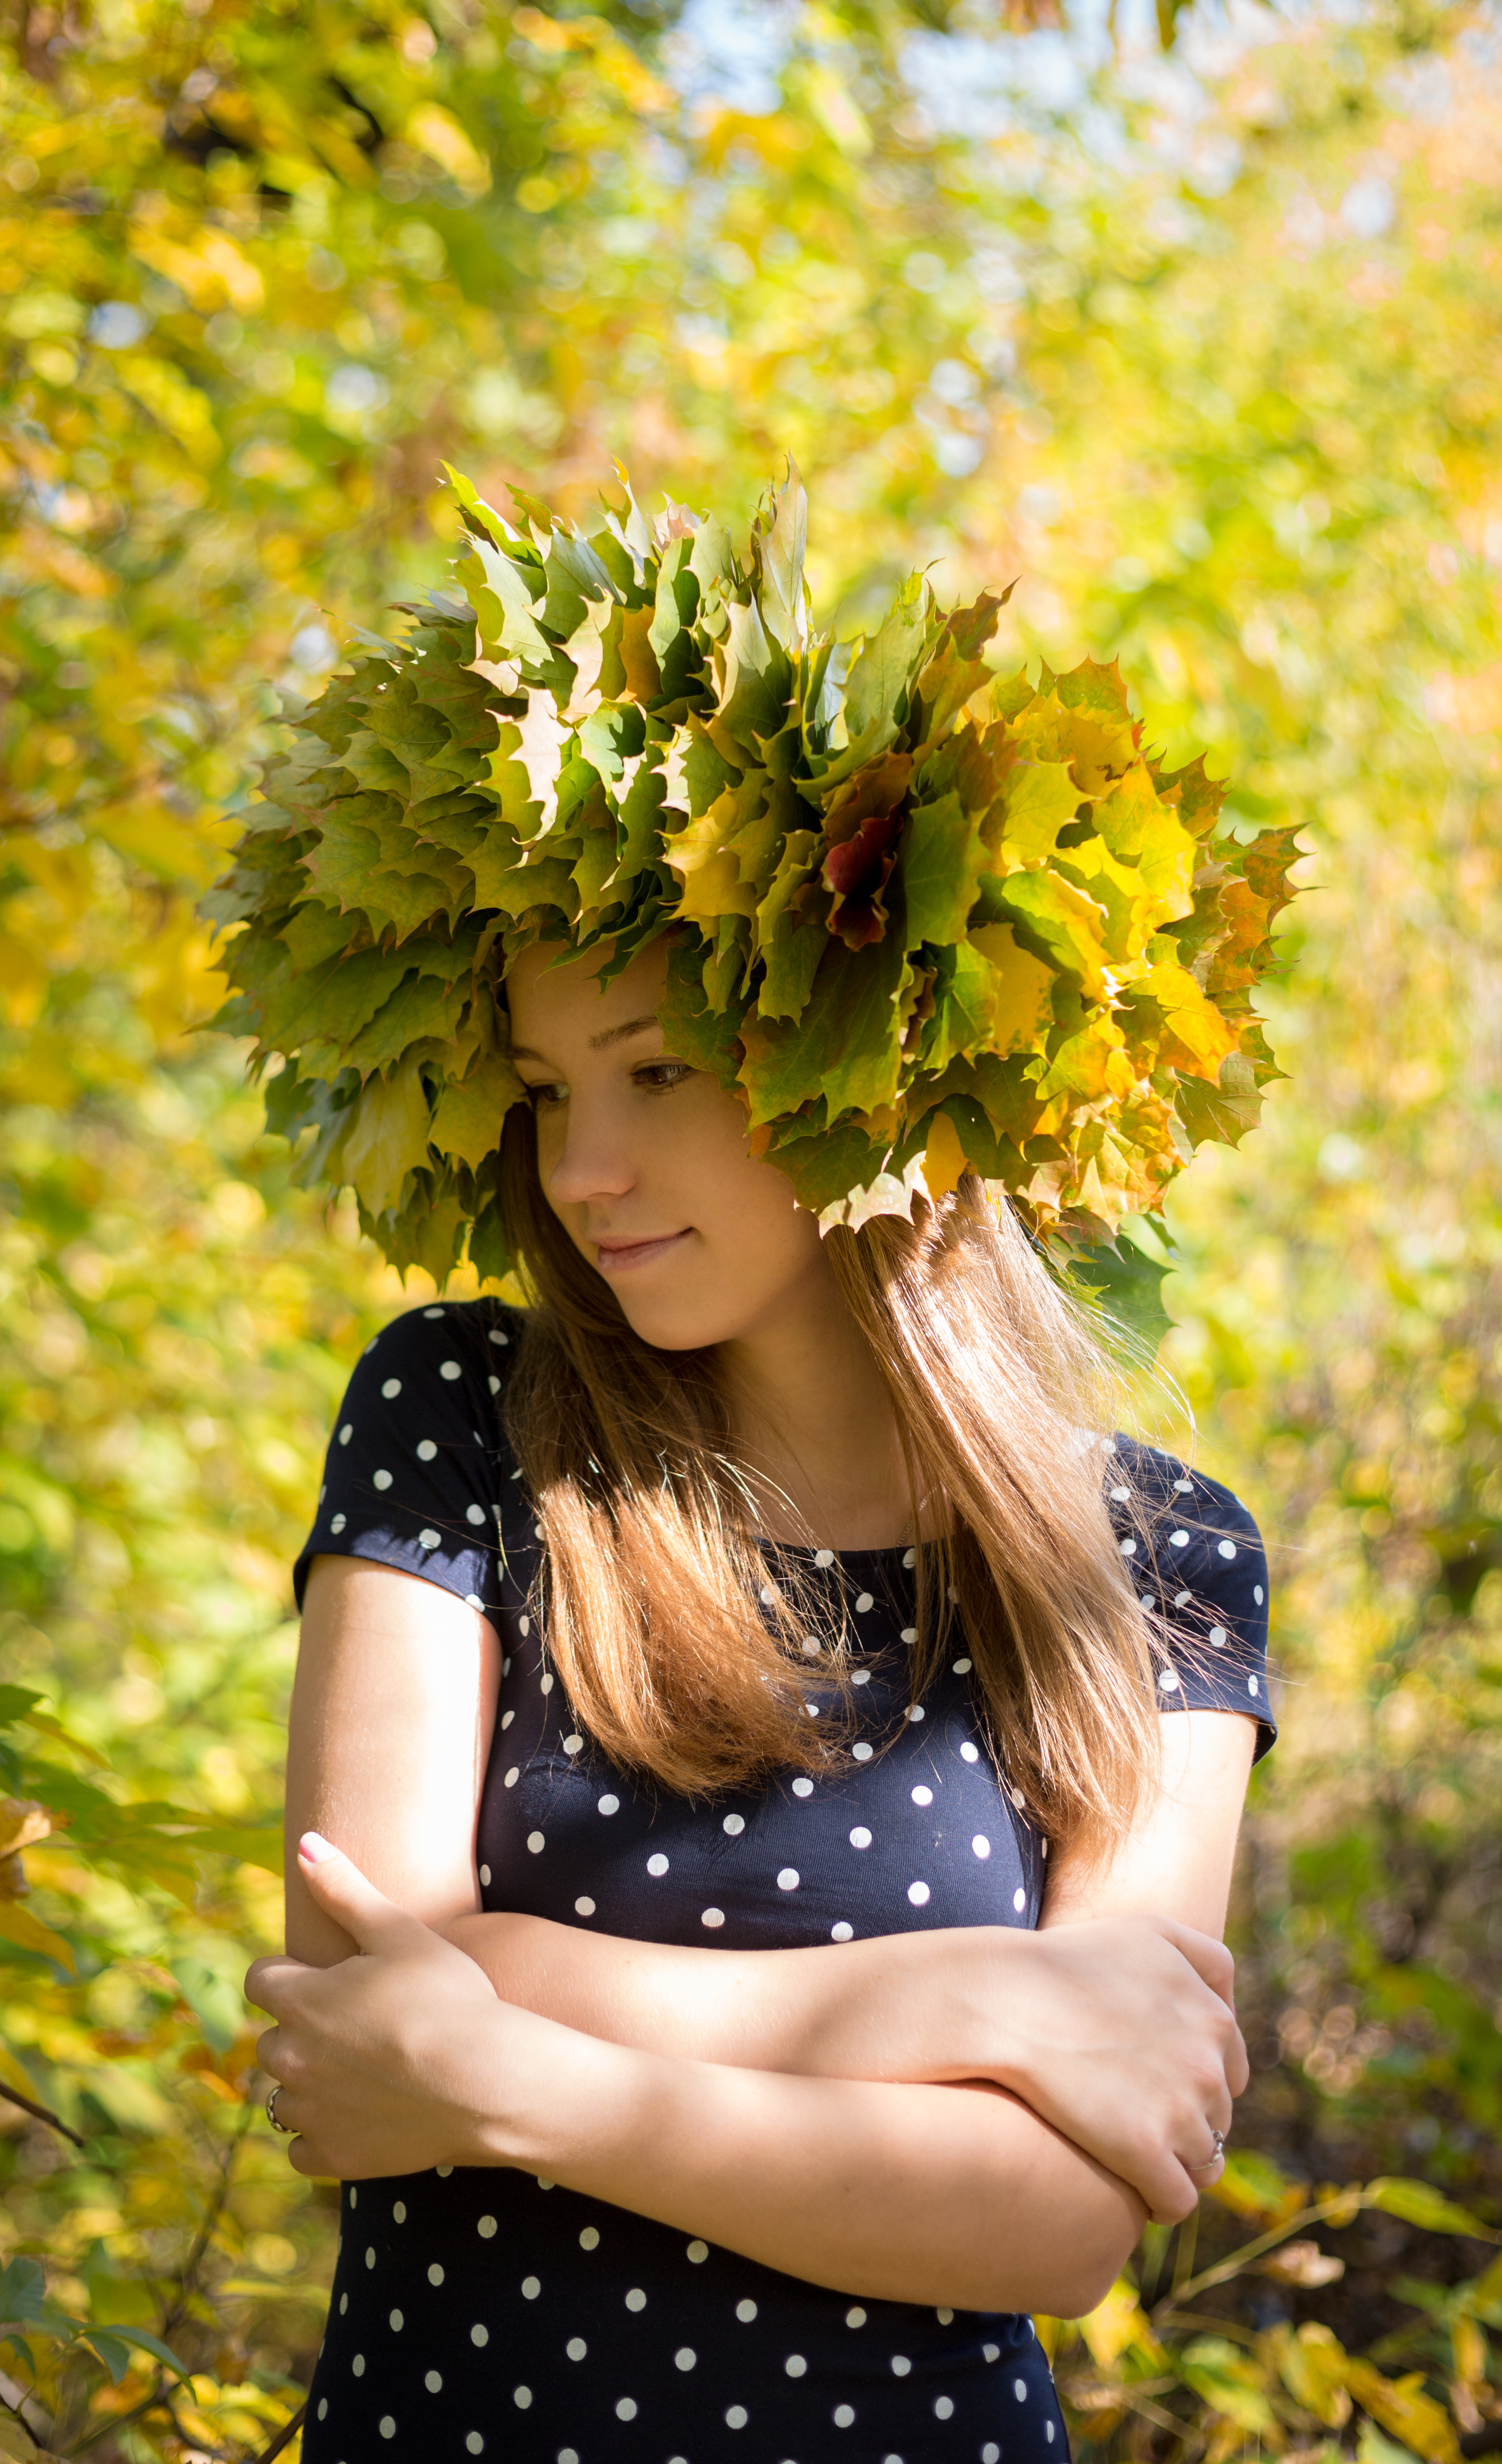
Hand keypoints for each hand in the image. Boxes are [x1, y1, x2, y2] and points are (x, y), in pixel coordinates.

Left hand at [246, 1832, 519, 2178]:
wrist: (485, 2080)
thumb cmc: (447, 1995)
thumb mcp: (398, 1930)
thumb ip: (344, 1887)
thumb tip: (306, 1844)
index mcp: (300, 2000)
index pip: (261, 1980)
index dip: (290, 1974)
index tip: (325, 1977)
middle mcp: (291, 2059)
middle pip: (272, 2039)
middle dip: (302, 2029)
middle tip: (355, 2024)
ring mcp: (310, 2113)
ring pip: (283, 2095)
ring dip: (309, 2082)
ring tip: (361, 2070)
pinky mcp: (333, 2157)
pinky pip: (302, 2148)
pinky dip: (322, 2134)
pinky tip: (359, 2115)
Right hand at [987, 1916, 1246, 2224]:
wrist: (1009, 1998)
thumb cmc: (1069, 1961)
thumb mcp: (1152, 1932)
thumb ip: (1206, 1961)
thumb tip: (1231, 2006)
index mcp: (1214, 2019)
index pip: (1230, 2073)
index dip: (1194, 2084)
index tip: (1159, 2088)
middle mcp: (1207, 2067)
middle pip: (1217, 2120)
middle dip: (1186, 2124)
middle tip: (1137, 2121)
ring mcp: (1179, 2111)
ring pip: (1203, 2164)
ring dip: (1175, 2165)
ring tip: (1134, 2159)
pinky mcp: (1145, 2152)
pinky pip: (1177, 2200)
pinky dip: (1162, 2203)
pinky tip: (1135, 2194)